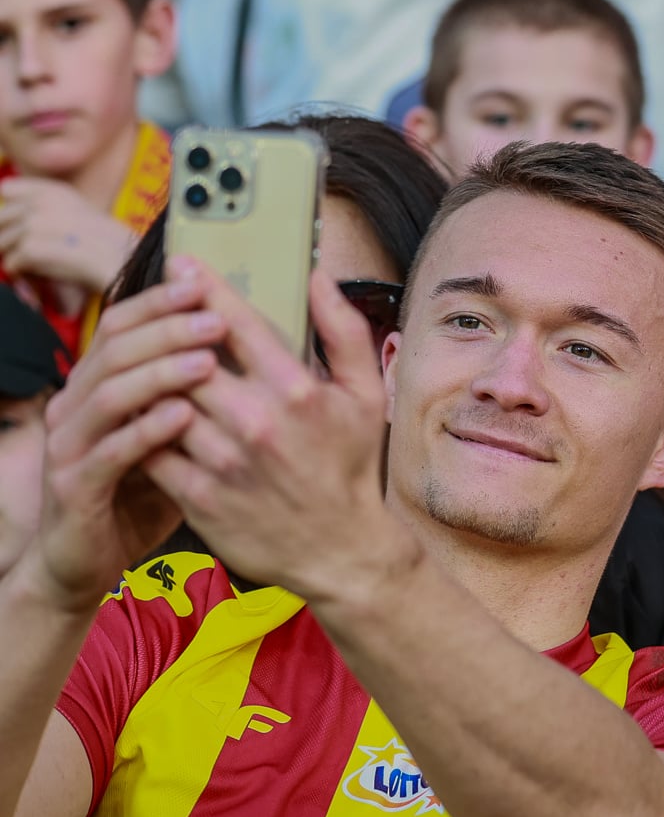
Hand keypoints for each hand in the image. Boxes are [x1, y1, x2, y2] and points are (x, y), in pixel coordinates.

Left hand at [0, 178, 136, 291]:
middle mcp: (42, 203)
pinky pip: (10, 265)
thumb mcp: (83, 215)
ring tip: (41, 272)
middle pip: (1, 220)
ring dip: (18, 262)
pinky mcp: (31, 249)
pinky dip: (24, 277)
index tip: (24, 232)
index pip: (9, 190)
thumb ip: (48, 208)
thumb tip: (6, 198)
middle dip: (10, 239)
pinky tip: (43, 281)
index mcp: (55, 192)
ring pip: (3, 244)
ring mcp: (34, 225)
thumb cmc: (111, 249)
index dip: (12, 212)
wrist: (127, 266)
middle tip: (31, 257)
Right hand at [33, 270, 224, 611]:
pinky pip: (109, 451)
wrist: (90, 559)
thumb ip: (197, 390)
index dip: (160, 301)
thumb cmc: (144, 490)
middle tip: (216, 319)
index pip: (125, 323)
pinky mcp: (74, 485)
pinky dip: (146, 429)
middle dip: (166, 328)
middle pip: (116, 347)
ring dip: (159, 372)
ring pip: (108, 391)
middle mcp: (78, 402)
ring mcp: (70, 443)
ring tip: (207, 361)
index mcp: (101, 382)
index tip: (204, 282)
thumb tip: (250, 344)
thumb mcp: (175, 433)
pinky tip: (184, 416)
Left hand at [144, 260, 397, 600]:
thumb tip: (319, 277)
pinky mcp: (198, 497)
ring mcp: (222, 462)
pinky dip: (145, 426)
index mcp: (295, 390)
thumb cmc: (350, 468)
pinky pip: (152, 447)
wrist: (341, 552)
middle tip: (156, 312)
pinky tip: (148, 414)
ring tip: (147, 362)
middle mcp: (255, 422)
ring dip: (152, 377)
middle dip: (168, 329)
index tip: (182, 265)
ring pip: (162, 401)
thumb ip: (343, 330)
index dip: (202, 287)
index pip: (233, 322)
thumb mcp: (365, 394)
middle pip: (185, 356)